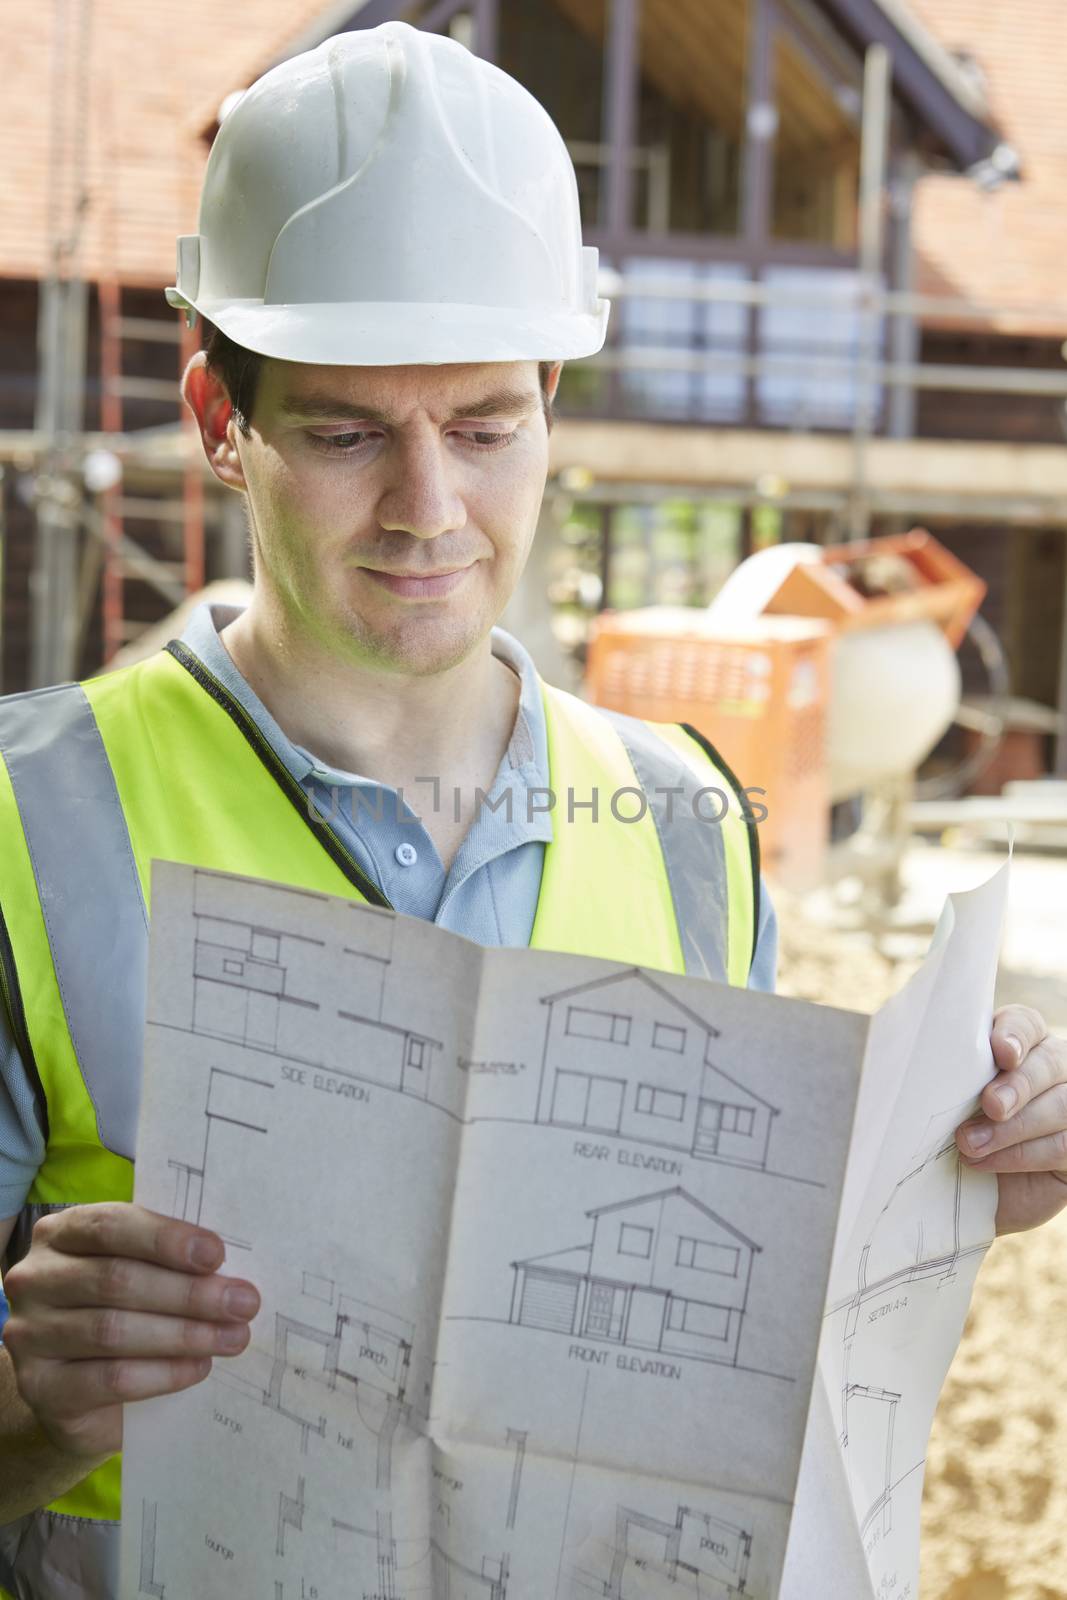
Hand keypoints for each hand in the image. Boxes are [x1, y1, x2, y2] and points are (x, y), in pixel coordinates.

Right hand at [2, 1203, 259, 1459]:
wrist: (80, 1388)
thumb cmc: (122, 1308)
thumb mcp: (140, 1271)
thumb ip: (169, 1259)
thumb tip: (232, 1268)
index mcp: (62, 1232)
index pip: (112, 1226)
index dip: (166, 1239)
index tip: (217, 1255)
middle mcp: (36, 1278)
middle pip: (117, 1280)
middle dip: (189, 1292)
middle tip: (243, 1302)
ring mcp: (30, 1335)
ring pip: (113, 1330)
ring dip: (184, 1334)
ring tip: (233, 1338)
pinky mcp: (40, 1387)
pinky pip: (109, 1378)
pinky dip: (162, 1373)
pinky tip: (198, 1368)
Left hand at [955, 1005, 1066, 1235]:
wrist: (963, 1189)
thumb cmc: (950, 1131)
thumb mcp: (944, 1100)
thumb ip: (947, 1078)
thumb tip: (919, 1065)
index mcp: (1016, 1045)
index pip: (1025, 1024)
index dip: (1015, 1034)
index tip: (1001, 1052)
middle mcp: (1049, 1070)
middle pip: (1049, 1062)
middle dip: (1018, 1085)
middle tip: (991, 1105)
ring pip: (1060, 1105)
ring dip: (1013, 1128)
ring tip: (970, 1144)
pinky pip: (1061, 1145)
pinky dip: (1021, 1155)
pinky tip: (986, 1161)